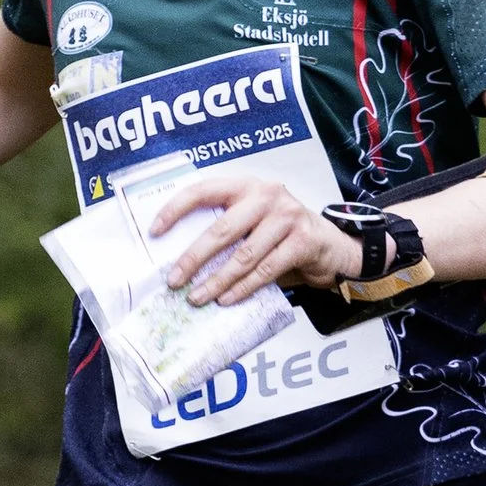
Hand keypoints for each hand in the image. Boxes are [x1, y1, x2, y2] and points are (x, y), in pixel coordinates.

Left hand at [151, 173, 363, 305]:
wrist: (331, 245)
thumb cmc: (282, 233)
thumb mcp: (253, 219)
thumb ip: (226, 226)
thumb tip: (181, 257)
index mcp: (246, 186)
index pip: (203, 190)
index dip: (176, 209)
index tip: (155, 231)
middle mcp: (267, 195)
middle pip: (222, 229)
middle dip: (194, 258)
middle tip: (174, 280)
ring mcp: (287, 217)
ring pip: (243, 255)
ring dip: (217, 280)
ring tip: (197, 297)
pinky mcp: (302, 241)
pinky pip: (265, 270)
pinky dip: (243, 288)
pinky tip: (227, 299)